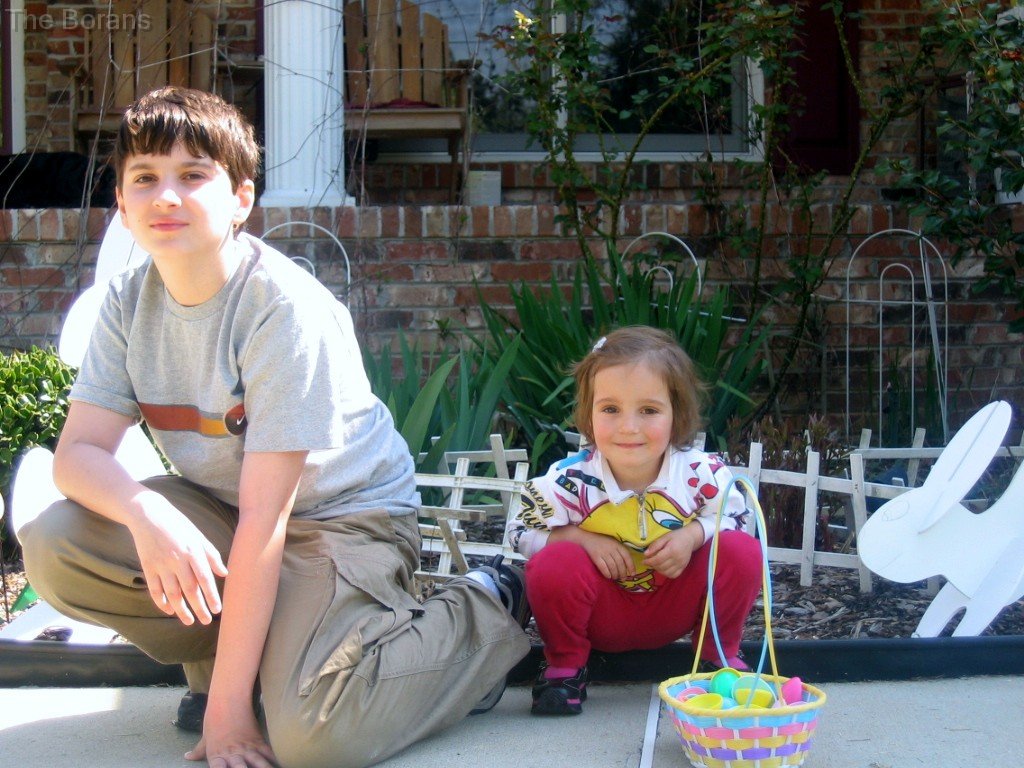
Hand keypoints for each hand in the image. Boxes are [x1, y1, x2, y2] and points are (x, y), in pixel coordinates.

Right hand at [129, 494, 227, 625]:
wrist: (149, 514)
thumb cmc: (179, 525)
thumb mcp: (199, 536)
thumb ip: (211, 555)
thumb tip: (225, 573)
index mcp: (193, 551)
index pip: (205, 579)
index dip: (211, 596)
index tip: (217, 610)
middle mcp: (177, 560)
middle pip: (189, 589)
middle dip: (199, 608)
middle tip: (206, 621)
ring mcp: (161, 564)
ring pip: (172, 593)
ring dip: (181, 610)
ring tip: (189, 621)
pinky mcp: (148, 567)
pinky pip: (155, 589)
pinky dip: (161, 602)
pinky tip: (169, 610)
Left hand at [184, 710, 276, 767]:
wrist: (228, 701)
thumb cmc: (215, 719)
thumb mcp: (205, 737)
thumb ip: (199, 751)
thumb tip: (187, 757)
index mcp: (217, 756)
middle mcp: (232, 754)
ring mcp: (247, 747)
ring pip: (258, 763)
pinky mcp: (258, 740)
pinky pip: (267, 753)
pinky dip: (274, 759)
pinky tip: (278, 763)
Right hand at [578, 530, 636, 581]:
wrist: (587, 537)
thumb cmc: (603, 542)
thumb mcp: (614, 543)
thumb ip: (620, 551)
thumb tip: (628, 566)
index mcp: (617, 545)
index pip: (627, 556)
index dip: (631, 566)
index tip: (633, 574)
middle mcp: (611, 548)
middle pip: (620, 563)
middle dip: (623, 573)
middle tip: (623, 578)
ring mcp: (603, 552)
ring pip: (612, 566)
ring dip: (615, 574)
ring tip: (615, 578)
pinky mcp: (595, 556)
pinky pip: (603, 567)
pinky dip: (607, 573)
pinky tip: (608, 576)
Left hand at [643, 524, 703, 578]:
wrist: (690, 538)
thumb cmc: (676, 536)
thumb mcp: (664, 537)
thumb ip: (655, 545)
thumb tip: (646, 554)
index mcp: (672, 550)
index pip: (658, 560)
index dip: (649, 562)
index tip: (643, 561)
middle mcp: (677, 559)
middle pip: (661, 567)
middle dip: (653, 565)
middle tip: (649, 561)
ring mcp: (681, 565)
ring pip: (666, 573)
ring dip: (658, 570)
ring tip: (656, 564)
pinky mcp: (683, 568)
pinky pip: (673, 575)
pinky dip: (666, 573)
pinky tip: (663, 568)